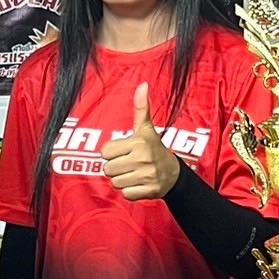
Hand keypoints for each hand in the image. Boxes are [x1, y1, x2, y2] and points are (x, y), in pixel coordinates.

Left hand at [101, 82, 181, 200]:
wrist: (174, 173)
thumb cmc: (153, 148)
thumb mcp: (146, 128)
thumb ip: (141, 107)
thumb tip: (143, 84)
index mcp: (138, 142)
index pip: (105, 152)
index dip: (112, 153)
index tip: (124, 151)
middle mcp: (143, 159)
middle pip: (107, 169)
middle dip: (116, 167)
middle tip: (128, 163)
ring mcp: (147, 176)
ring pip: (115, 183)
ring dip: (122, 180)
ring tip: (134, 172)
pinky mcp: (149, 191)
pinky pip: (125, 194)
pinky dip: (130, 191)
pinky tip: (139, 183)